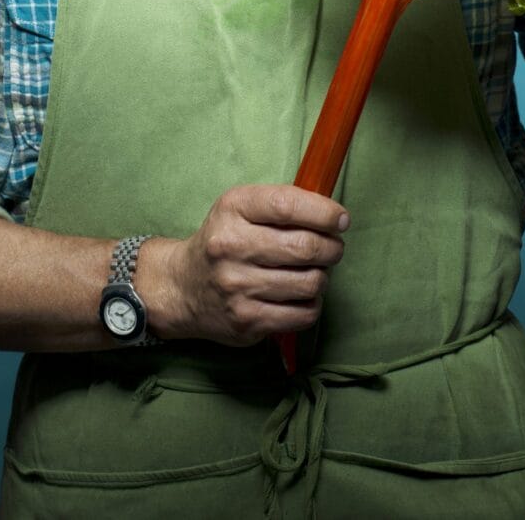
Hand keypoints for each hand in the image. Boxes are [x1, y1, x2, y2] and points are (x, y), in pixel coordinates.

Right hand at [150, 184, 347, 346]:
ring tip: (314, 271)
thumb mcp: (241, 207)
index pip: (287, 205)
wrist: (183, 287)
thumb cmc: (224, 240)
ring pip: (309, 282)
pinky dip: (312, 304)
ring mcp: (238, 286)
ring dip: (322, 277)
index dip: (324, 212)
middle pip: (305, 246)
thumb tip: (334, 216)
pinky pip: (302, 314)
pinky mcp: (246, 320)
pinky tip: (302, 295)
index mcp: (233, 209)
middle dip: (332, 248)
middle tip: (333, 248)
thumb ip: (283, 204)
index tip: (341, 220)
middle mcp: (232, 246)